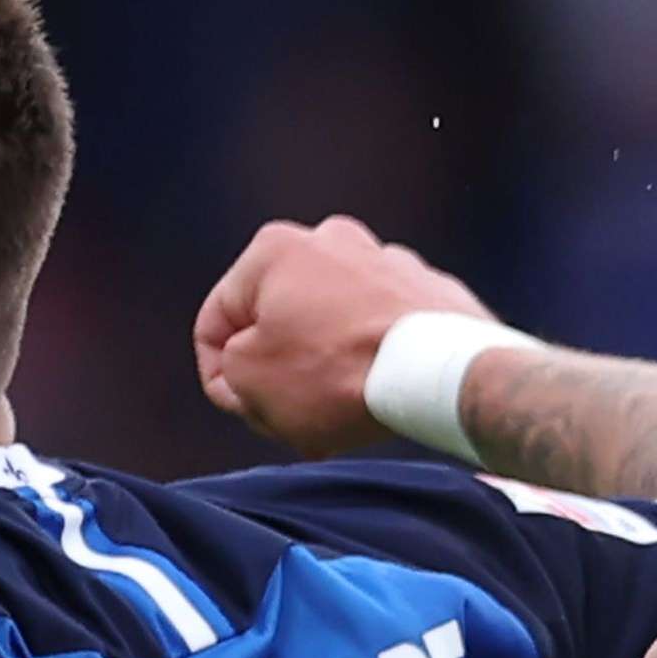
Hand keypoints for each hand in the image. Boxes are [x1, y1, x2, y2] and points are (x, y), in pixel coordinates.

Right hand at [193, 216, 497, 456]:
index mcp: (274, 249)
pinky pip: (380, 330)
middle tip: (287, 418)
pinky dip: (371, 360)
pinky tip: (377, 397)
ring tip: (335, 415)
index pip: (218, 321)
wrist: (438, 375)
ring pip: (331, 324)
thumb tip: (251, 369)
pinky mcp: (427, 288)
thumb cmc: (337, 374)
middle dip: (276, 370)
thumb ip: (230, 370)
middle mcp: (331, 239)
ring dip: (324, 367)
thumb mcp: (249, 383)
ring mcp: (385, 260)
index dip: (220, 378)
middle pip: (279, 319)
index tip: (247, 408)